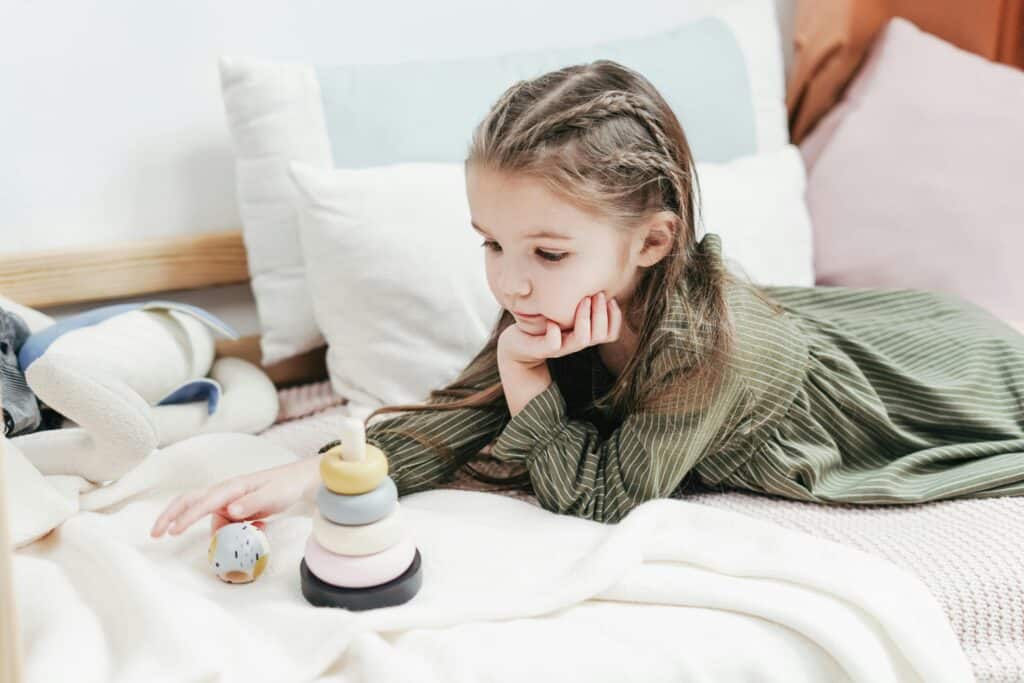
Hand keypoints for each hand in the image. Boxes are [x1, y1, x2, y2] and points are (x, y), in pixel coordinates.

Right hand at [150, 457, 319, 537]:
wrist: (298, 482)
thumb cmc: (285, 486)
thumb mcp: (274, 495)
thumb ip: (252, 503)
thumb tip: (229, 511)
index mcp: (232, 487)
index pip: (204, 502)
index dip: (187, 516)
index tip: (172, 530)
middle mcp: (225, 492)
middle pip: (190, 502)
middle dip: (171, 516)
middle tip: (155, 534)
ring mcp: (228, 501)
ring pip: (207, 518)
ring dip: (215, 531)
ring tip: (244, 534)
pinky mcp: (233, 510)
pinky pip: (223, 524)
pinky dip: (229, 533)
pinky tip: (256, 530)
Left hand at [498, 291, 621, 367]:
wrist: (516, 345)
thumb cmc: (543, 322)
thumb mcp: (564, 311)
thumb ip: (580, 301)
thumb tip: (595, 277)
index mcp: (584, 334)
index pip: (611, 334)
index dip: (614, 317)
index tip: (610, 298)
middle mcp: (575, 343)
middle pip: (601, 335)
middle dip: (602, 313)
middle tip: (597, 294)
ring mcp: (559, 347)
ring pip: (582, 339)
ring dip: (585, 319)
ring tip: (582, 301)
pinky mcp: (541, 349)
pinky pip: (553, 345)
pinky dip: (554, 333)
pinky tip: (551, 322)